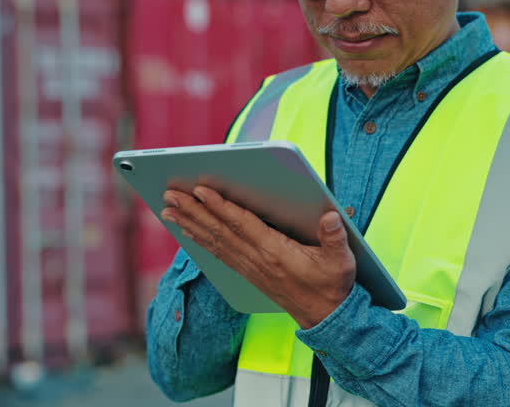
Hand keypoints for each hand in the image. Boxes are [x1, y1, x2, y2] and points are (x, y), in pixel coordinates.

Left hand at [160, 185, 355, 329]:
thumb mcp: (341, 261)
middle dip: (193, 211)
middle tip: (170, 195)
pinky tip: (188, 231)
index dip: (220, 207)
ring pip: (214, 241)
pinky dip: (201, 240)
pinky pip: (219, 253)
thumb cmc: (332, 286)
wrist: (326, 319)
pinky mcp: (248, 273)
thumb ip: (336, 237)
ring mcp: (250, 268)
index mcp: (276, 253)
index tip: (200, 190)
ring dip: (190, 223)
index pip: (241, 225)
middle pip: (219, 231)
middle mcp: (257, 260)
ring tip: (168, 209)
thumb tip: (332, 216)